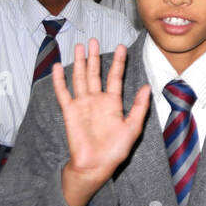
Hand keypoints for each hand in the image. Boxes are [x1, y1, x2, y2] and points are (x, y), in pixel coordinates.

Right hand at [56, 41, 151, 205]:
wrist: (95, 165)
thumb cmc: (115, 150)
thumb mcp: (133, 128)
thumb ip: (139, 107)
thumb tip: (148, 87)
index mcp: (113, 103)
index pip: (115, 77)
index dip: (118, 62)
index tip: (121, 47)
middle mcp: (97, 100)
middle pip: (95, 73)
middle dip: (94, 56)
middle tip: (93, 39)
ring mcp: (82, 104)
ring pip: (80, 78)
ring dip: (79, 62)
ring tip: (78, 46)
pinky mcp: (69, 111)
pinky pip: (63, 92)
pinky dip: (59, 79)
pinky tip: (58, 66)